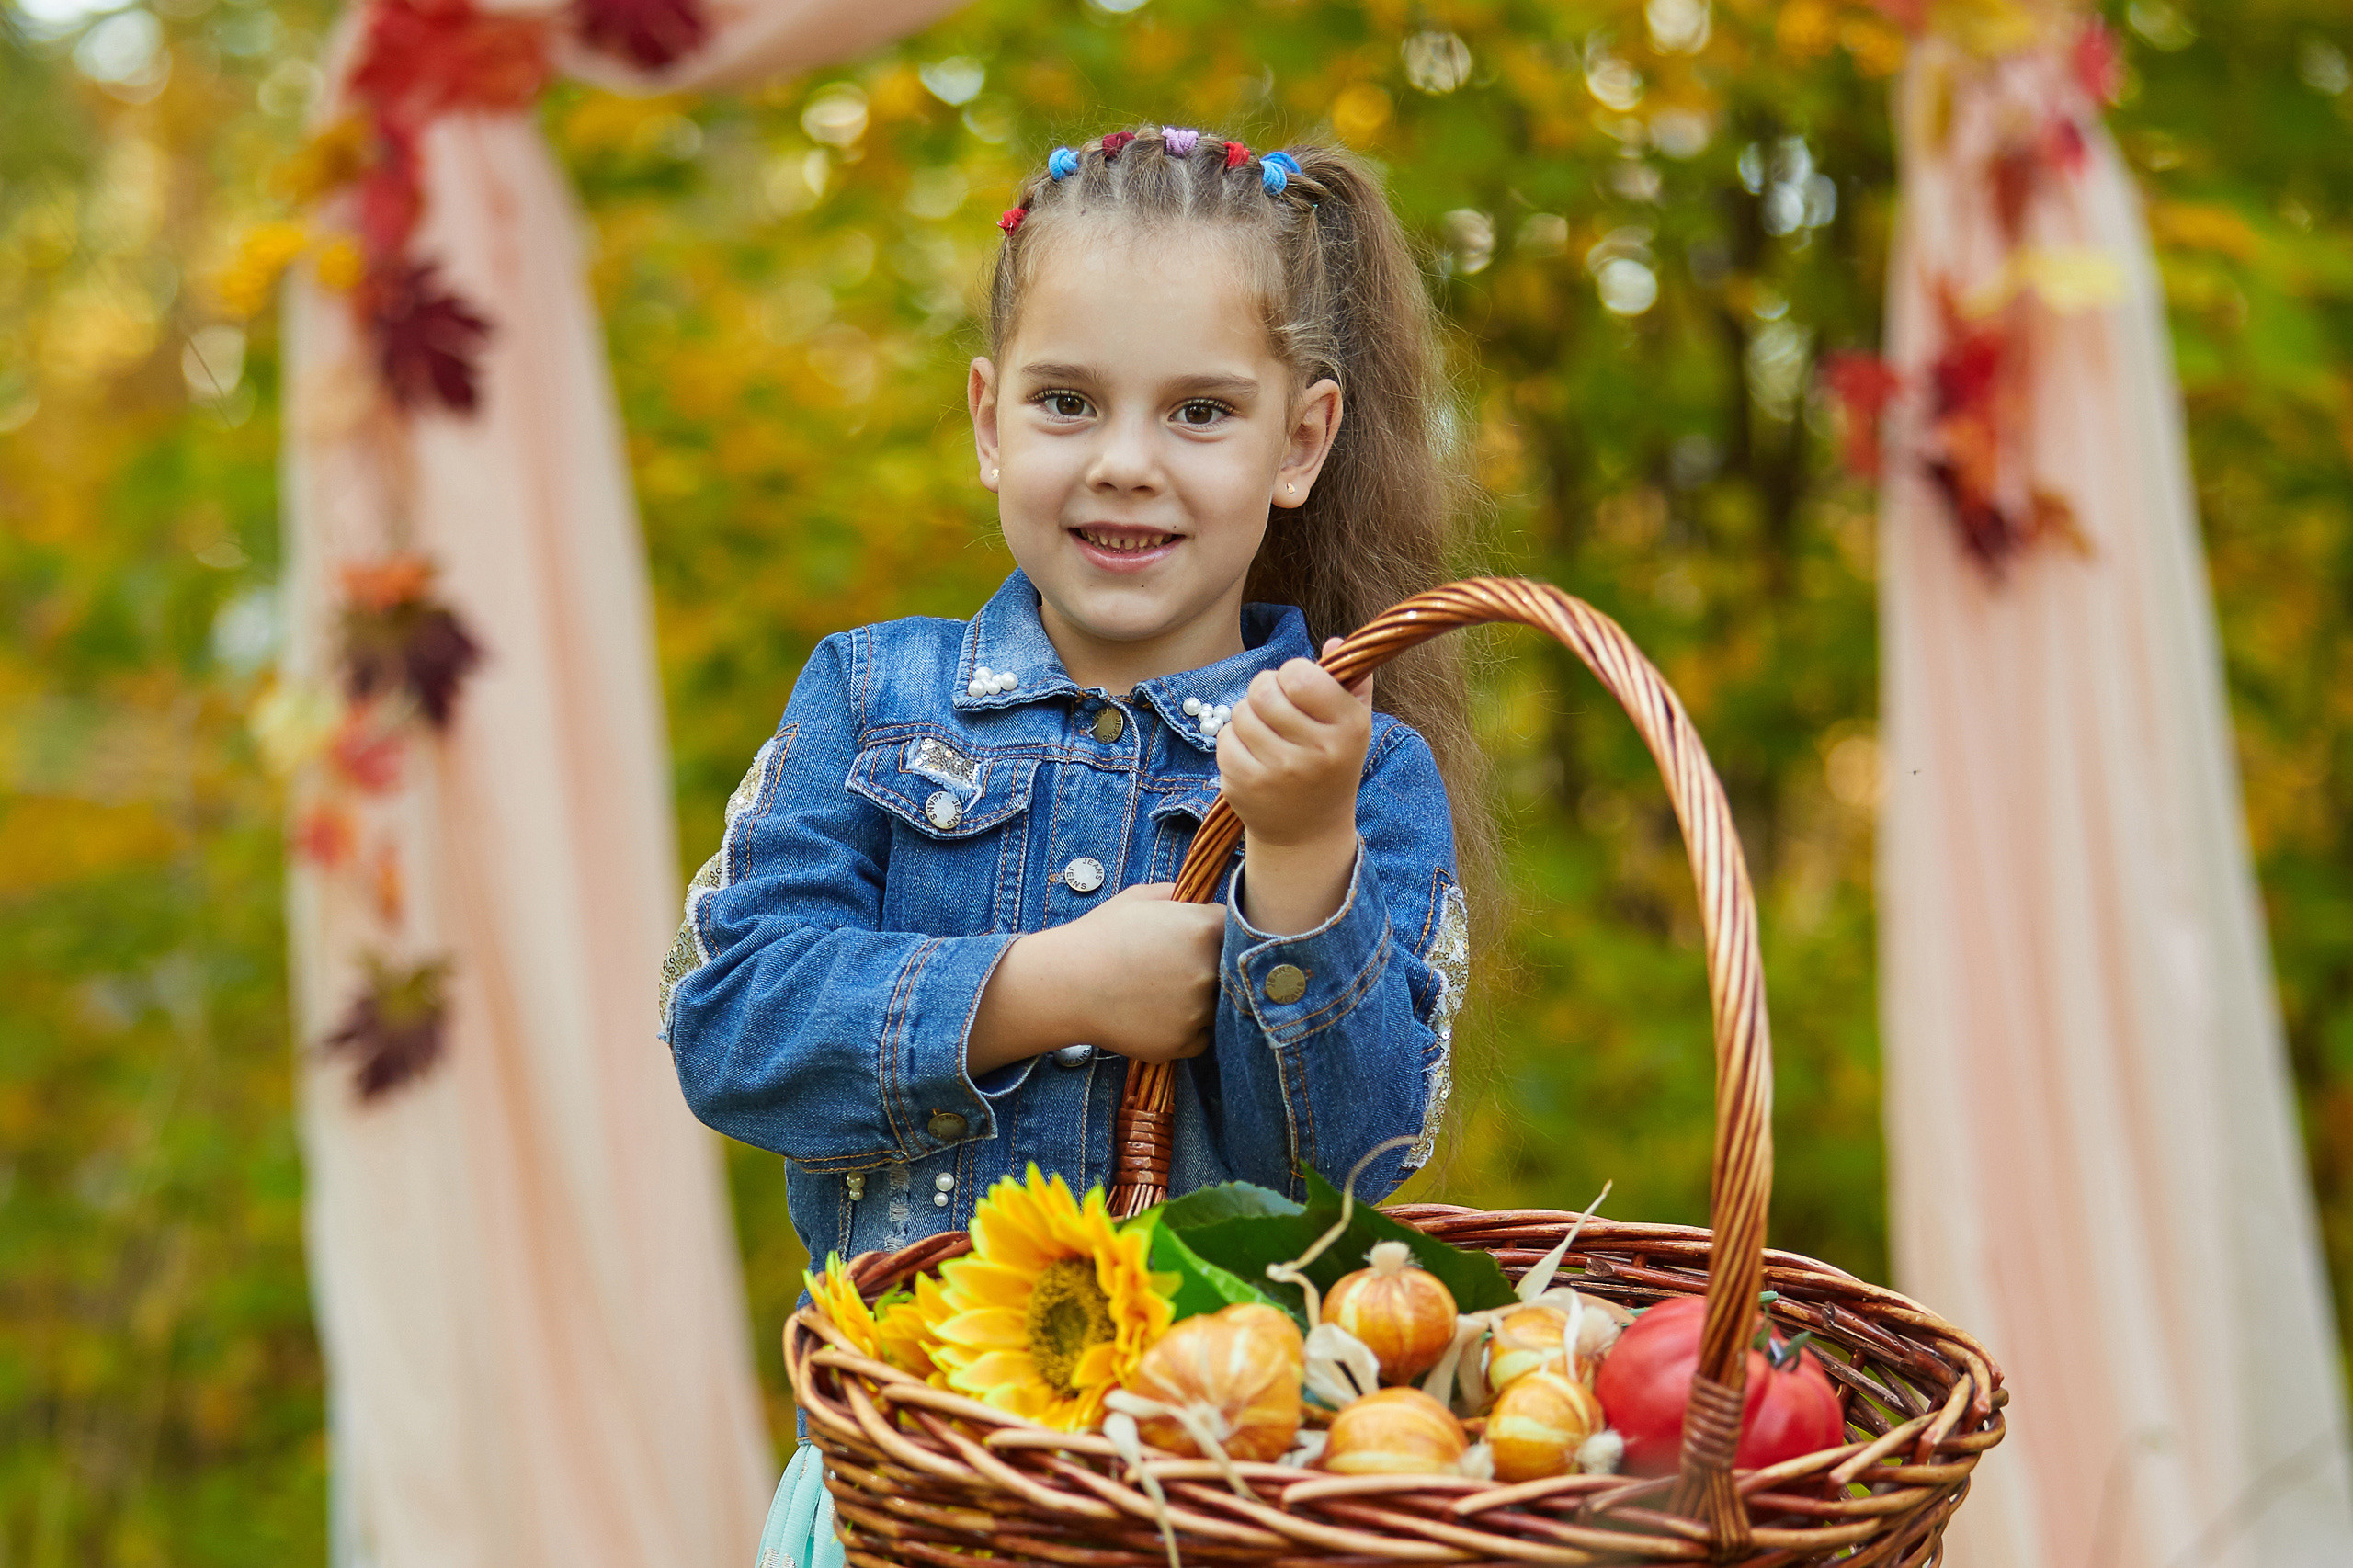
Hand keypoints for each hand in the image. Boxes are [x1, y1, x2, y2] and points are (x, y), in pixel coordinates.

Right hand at [967, 884, 1219, 1073]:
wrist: (1066, 985)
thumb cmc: (1101, 936)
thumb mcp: (1142, 898)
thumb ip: (1182, 894)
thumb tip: (1205, 896)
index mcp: (1204, 928)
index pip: (1237, 929)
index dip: (1218, 932)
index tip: (1199, 938)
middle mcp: (1209, 970)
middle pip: (1232, 970)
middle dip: (1212, 967)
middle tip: (1177, 967)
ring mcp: (1199, 1010)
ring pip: (1219, 1006)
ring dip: (1200, 1000)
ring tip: (1161, 991)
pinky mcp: (1185, 1042)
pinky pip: (1200, 1035)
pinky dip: (1185, 1028)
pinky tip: (1155, 1013)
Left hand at [1218, 639, 1372, 935]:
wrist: (1308, 832)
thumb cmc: (1330, 764)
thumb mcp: (1353, 724)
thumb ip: (1351, 680)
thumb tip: (1334, 642)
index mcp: (1348, 728)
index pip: (1300, 674)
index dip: (1292, 673)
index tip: (1298, 688)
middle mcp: (1315, 752)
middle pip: (1263, 689)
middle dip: (1265, 691)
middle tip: (1276, 709)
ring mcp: (1278, 772)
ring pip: (1240, 712)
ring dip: (1248, 716)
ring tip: (1266, 734)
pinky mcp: (1245, 786)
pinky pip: (1225, 739)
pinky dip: (1234, 741)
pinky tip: (1253, 756)